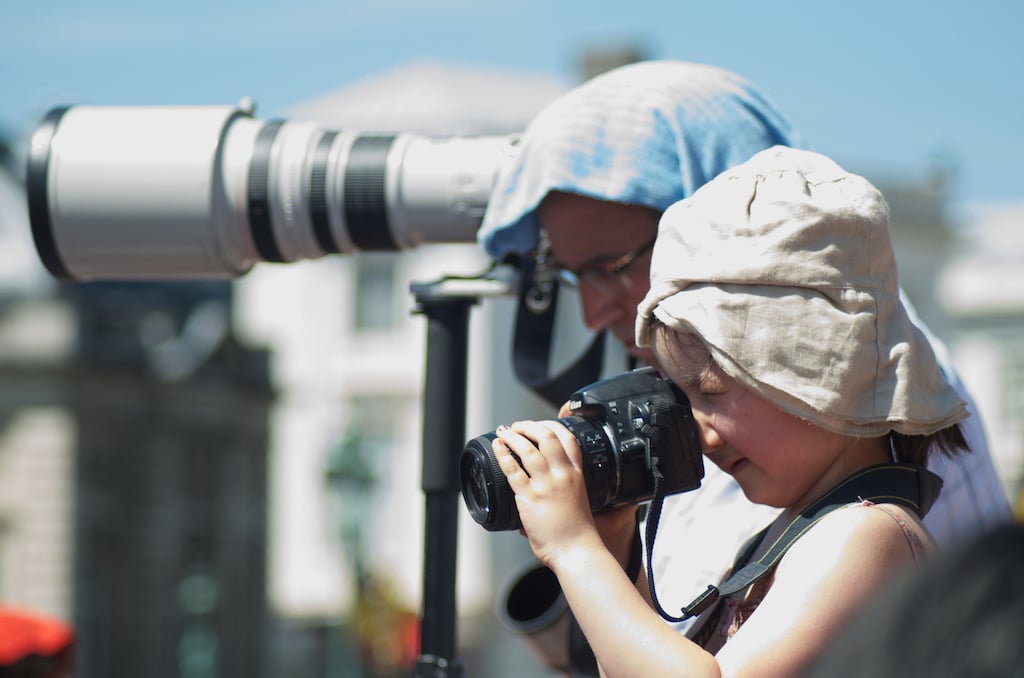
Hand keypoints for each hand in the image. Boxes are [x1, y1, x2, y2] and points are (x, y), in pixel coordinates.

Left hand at [492, 420, 602, 566]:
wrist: (577, 551)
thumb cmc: (577, 533)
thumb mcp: (577, 500)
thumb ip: (562, 490)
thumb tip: (540, 491)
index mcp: (576, 474)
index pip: (568, 438)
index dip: (551, 425)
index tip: (539, 425)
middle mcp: (563, 475)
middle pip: (547, 435)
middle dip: (529, 426)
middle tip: (516, 427)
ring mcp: (547, 484)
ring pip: (529, 448)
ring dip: (513, 436)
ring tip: (503, 433)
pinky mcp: (530, 497)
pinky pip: (513, 469)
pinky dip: (503, 455)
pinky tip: (497, 449)